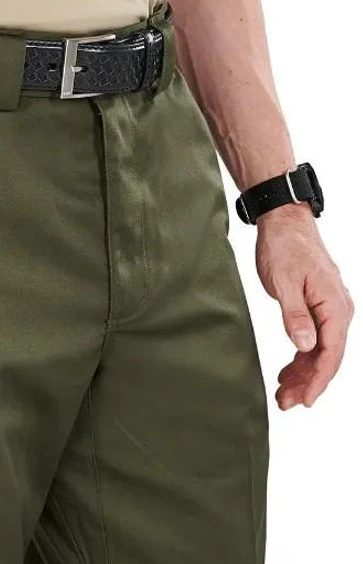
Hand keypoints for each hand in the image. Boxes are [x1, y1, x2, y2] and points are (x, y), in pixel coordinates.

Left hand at [255, 203, 353, 408]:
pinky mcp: (319, 305)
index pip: (331, 353)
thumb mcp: (284, 281)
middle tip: (285, 402)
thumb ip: (295, 315)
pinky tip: (289, 369)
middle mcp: (339, 309)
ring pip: (321, 349)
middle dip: (308, 382)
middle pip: (328, 356)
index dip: (318, 380)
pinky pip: (316, 337)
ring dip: (304, 372)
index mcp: (335, 305)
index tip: (305, 401)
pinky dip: (302, 355)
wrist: (284, 220)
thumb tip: (306, 346)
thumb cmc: (284, 245)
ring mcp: (330, 307)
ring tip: (284, 392)